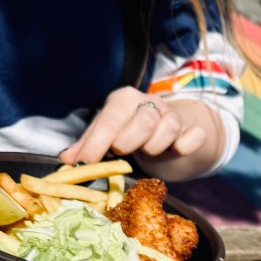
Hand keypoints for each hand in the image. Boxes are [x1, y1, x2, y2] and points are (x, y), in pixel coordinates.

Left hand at [59, 87, 209, 165]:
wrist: (166, 129)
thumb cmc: (130, 132)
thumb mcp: (107, 134)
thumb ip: (88, 146)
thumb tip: (67, 161)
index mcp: (125, 99)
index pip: (110, 119)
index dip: (97, 142)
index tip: (86, 162)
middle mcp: (151, 102)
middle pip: (144, 121)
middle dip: (129, 142)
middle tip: (122, 152)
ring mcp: (173, 115)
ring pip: (168, 129)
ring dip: (155, 147)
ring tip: (147, 151)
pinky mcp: (192, 129)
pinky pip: (193, 137)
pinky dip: (185, 146)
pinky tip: (175, 150)